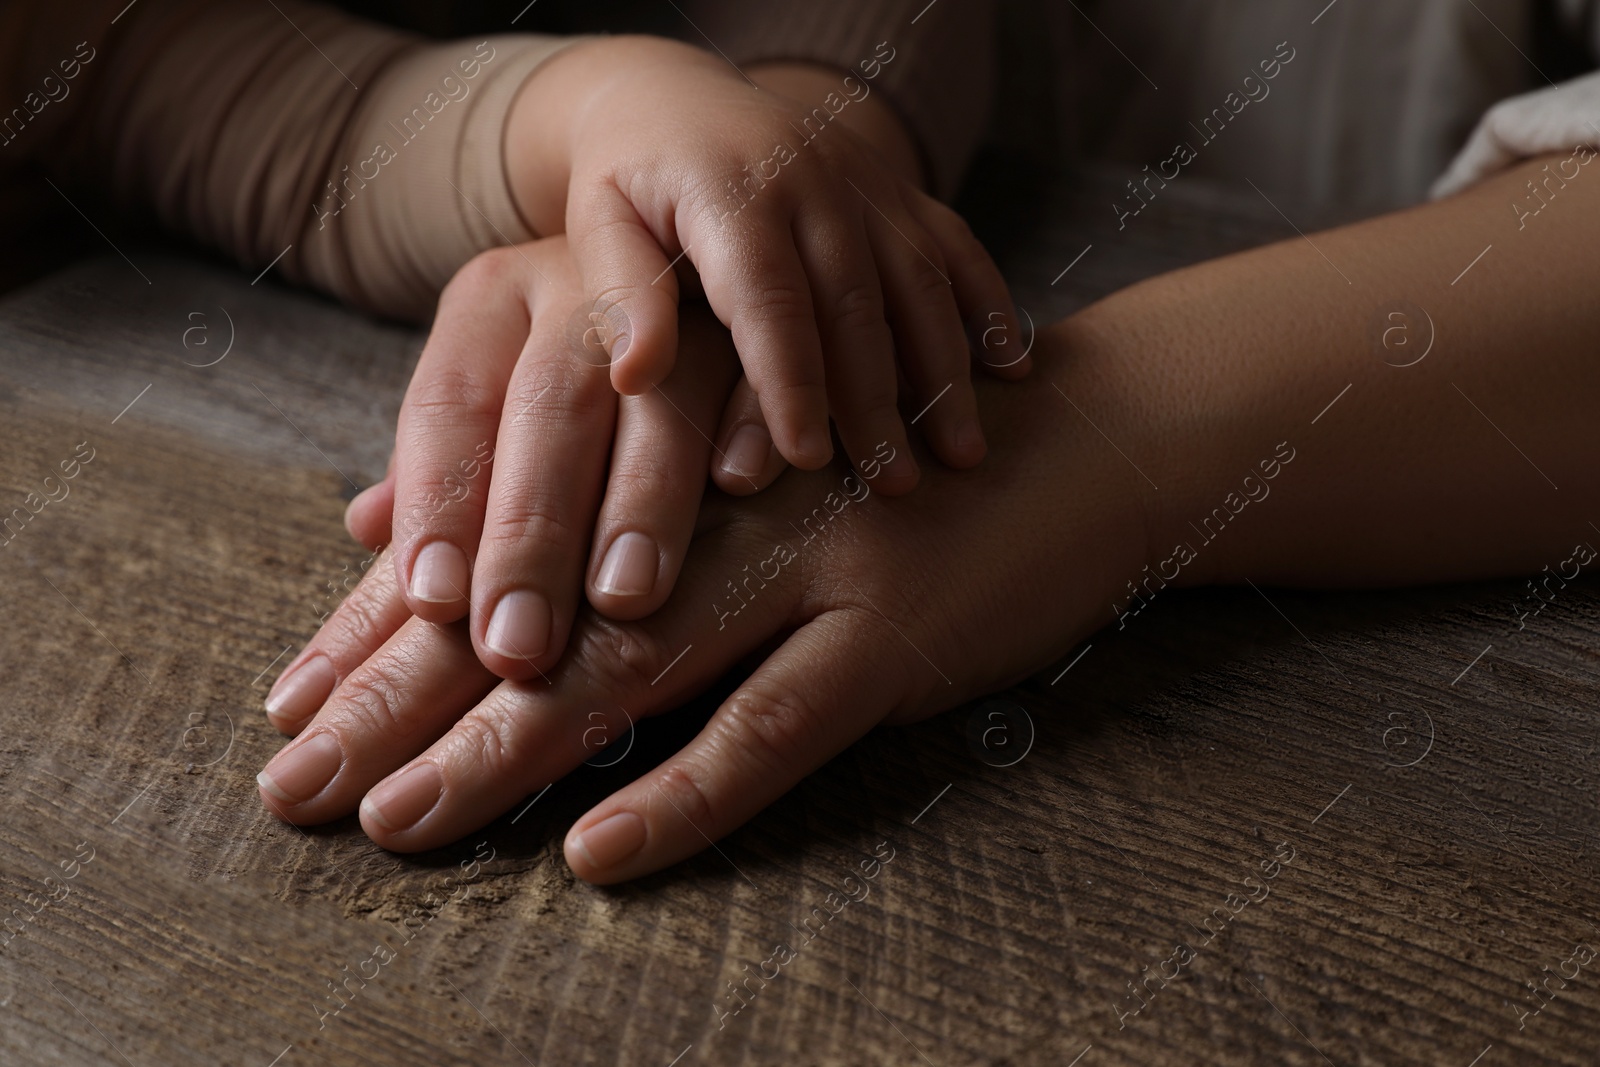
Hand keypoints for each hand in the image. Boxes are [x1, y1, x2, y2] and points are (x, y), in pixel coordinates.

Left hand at [258, 313, 1146, 881]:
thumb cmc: (890, 453)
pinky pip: (772, 727)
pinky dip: (685, 793)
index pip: (504, 544)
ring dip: (504, 750)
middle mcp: (720, 488)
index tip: (289, 708)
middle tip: (292, 785)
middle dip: (401, 698)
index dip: (388, 630)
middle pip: (537, 606)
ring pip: (634, 666)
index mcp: (671, 437)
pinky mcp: (894, 625)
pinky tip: (597, 851)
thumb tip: (414, 525)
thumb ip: (599, 487)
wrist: (1075, 433)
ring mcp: (808, 555)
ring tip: (393, 821)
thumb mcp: (746, 451)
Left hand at [265, 238, 787, 722]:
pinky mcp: (769, 310)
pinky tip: (743, 485)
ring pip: (657, 390)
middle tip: (516, 645)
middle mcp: (577, 280)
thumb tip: (365, 528)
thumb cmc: (580, 376)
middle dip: (530, 531)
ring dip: (640, 497)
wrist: (710, 236)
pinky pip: (763, 362)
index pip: (449, 405)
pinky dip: (753, 419)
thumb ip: (442, 474)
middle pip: (546, 406)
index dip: (437, 504)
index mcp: (493, 299)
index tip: (433, 604)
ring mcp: (681, 291)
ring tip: (622, 597)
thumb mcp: (498, 400)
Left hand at [505, 36, 1027, 488]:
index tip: (808, 458)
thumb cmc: (627, 183)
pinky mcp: (897, 191)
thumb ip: (620, 298)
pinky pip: (956, 247)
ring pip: (921, 282)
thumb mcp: (598, 225)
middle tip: (897, 485)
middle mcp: (813, 181)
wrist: (675, 99)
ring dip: (948, 371)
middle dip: (881, 400)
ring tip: (964, 453)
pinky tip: (1014, 368)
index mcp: (731, 192)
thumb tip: (637, 380)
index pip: (771, 299)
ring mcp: (866, 183)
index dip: (792, 381)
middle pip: (858, 303)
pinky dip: (990, 305)